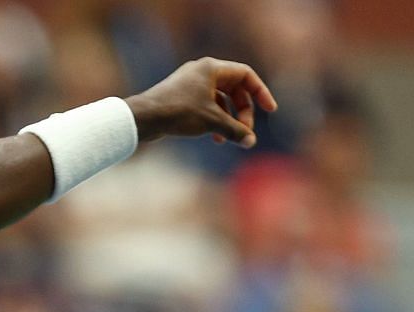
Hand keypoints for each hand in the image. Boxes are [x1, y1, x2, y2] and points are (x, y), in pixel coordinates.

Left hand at [126, 59, 277, 148]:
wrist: (143, 117)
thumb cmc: (177, 112)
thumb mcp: (211, 121)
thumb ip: (235, 130)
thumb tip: (250, 141)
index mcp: (212, 68)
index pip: (246, 75)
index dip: (260, 92)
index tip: (269, 110)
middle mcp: (202, 72)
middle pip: (234, 89)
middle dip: (242, 112)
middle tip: (244, 132)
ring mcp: (191, 85)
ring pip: (220, 100)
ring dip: (229, 119)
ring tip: (228, 138)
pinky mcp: (183, 98)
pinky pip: (207, 107)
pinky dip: (215, 120)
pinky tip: (215, 138)